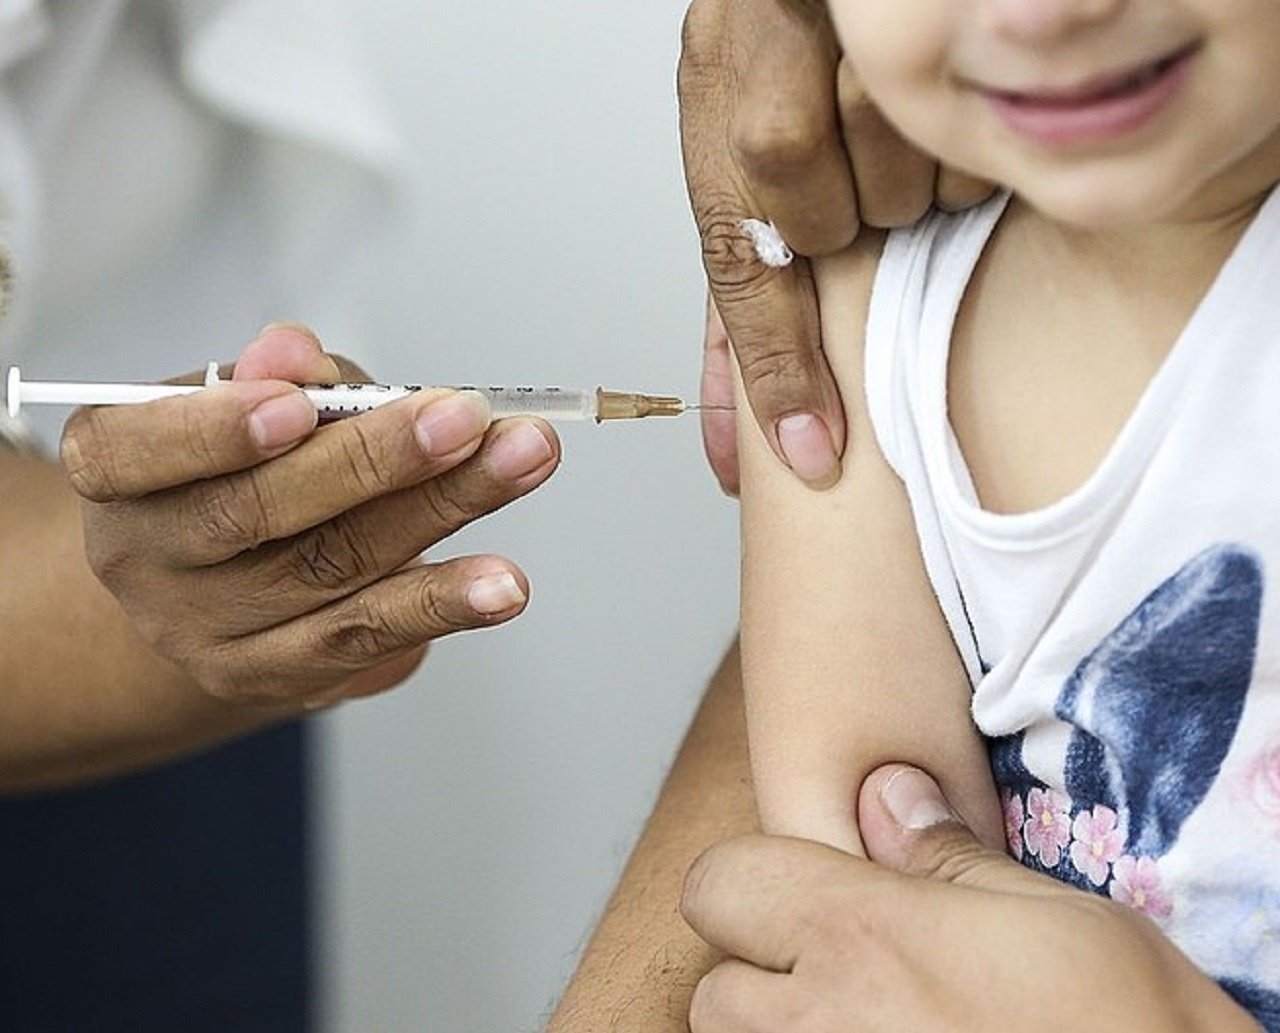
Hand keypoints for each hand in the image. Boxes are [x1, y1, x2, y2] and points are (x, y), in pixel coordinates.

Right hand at [62, 324, 559, 710]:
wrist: (201, 586)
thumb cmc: (224, 467)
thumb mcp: (228, 405)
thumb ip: (273, 375)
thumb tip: (293, 353)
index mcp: (114, 473)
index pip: (139, 450)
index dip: (214, 429)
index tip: (299, 402)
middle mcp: (147, 560)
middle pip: (260, 511)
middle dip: (376, 458)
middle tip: (467, 416)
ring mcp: (208, 631)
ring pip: (333, 569)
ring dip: (440, 511)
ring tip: (519, 465)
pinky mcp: (276, 675)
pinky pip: (367, 636)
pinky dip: (442, 603)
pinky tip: (503, 583)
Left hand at [679, 0, 992, 491]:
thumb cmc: (796, 42)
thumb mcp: (747, 150)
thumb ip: (749, 272)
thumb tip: (747, 418)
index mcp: (714, 94)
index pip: (736, 257)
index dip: (777, 367)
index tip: (812, 452)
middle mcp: (759, 49)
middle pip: (821, 221)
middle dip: (857, 225)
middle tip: (867, 186)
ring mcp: (835, 23)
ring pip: (899, 177)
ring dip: (917, 182)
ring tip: (911, 135)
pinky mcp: (903, 18)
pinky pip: (963, 128)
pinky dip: (969, 144)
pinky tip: (950, 104)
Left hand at [681, 764, 1259, 1031]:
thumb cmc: (1135, 1032)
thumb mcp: (1061, 921)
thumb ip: (951, 861)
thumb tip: (886, 792)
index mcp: (859, 940)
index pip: (719, 882)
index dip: (756, 881)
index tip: (812, 894)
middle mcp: (819, 1026)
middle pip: (716, 992)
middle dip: (765, 979)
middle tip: (853, 978)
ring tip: (876, 1025)